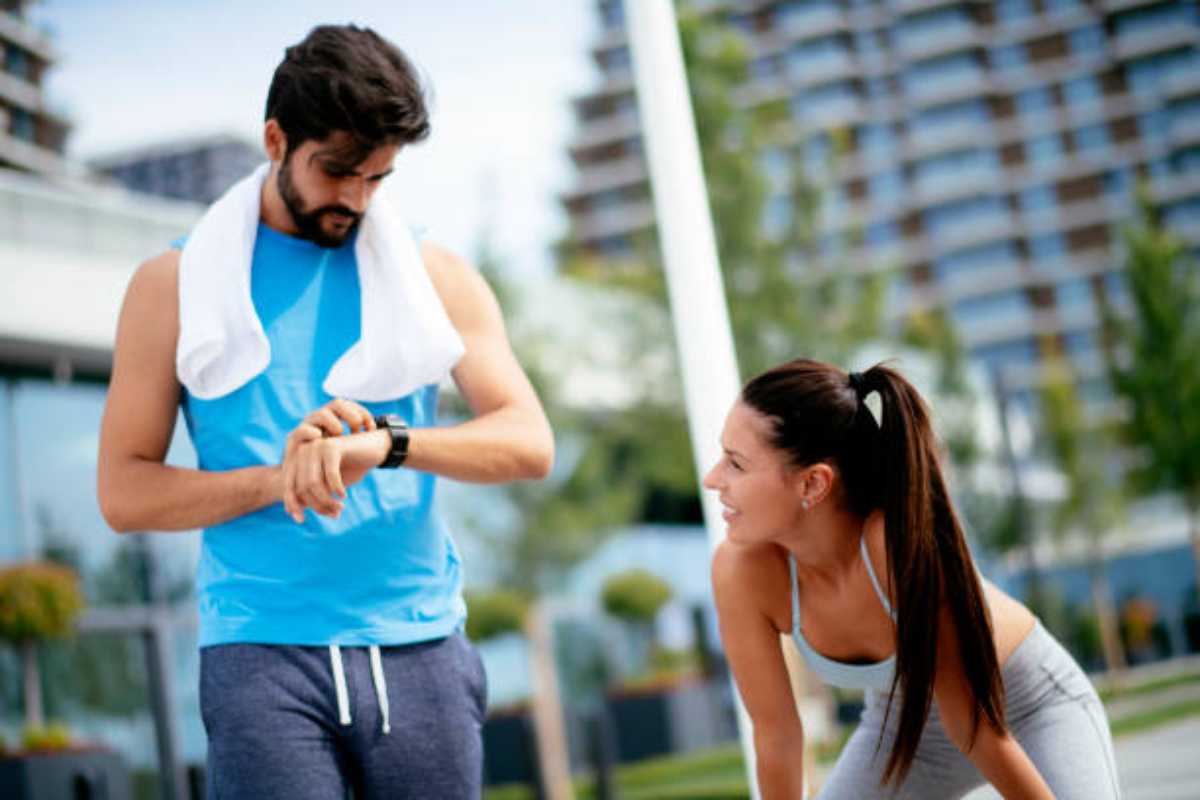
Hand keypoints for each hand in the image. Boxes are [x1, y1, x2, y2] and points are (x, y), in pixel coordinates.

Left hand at [282, 399, 376, 522]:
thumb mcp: (326, 484)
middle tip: (334, 514)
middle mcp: (303, 450)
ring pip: (313, 484)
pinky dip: (337, 489)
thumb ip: (309, 494)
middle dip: (317, 506)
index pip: (288, 485)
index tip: (301, 520)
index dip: (292, 504)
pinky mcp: (332, 447)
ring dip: (327, 501)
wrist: (373, 448)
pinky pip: (330, 476)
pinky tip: (344, 496)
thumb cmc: (349, 468)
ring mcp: (316, 446)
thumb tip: (291, 513)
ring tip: (339, 509)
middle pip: (301, 487)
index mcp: (297, 458)